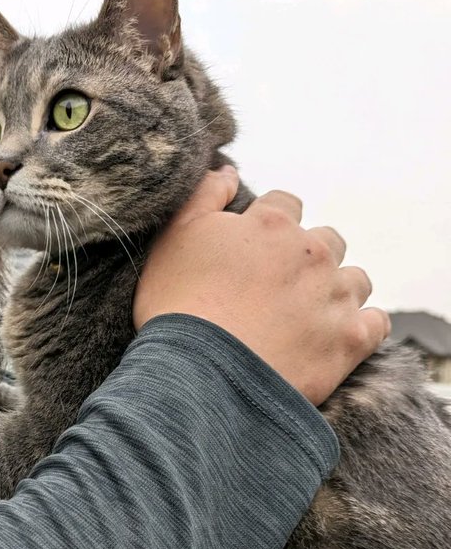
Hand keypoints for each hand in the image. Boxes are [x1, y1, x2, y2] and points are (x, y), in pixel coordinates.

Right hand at [133, 169, 390, 405]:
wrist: (199, 377)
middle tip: (276, 291)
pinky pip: (376, 323)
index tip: (253, 254)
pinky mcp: (350, 340)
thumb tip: (228, 171)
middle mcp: (312, 253)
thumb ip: (203, 196)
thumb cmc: (177, 308)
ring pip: (355, 280)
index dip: (269, 227)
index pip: (285, 205)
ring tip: (305, 319)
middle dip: (308, 259)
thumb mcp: (173, 240)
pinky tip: (335, 338)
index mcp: (270, 225)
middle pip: (327, 241)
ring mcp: (335, 296)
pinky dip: (361, 327)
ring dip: (336, 291)